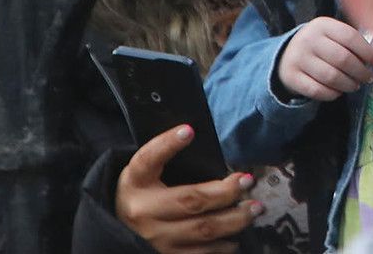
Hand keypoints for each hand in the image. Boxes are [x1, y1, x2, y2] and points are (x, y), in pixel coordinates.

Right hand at [114, 125, 256, 253]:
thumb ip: (167, 157)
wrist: (118, 230)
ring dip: (234, 219)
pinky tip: (235, 237)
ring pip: (202, 230)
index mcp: (136, 182)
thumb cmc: (142, 194)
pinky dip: (223, 246)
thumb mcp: (145, 173)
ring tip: (254, 208)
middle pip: (191, 201)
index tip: (189, 130)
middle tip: (248, 181)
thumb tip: (201, 138)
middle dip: (226, 192)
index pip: (148, 159)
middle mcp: (143, 212)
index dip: (167, 144)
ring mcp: (154, 240)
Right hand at [274, 17, 372, 101]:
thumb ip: (352, 42)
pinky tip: (339, 91)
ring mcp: (298, 58)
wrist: (286, 54)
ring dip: (348, 84)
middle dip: (360, 71)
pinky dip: (332, 94)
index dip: (368, 52)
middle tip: (368, 78)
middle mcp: (308, 39)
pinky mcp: (291, 77)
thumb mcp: (332, 34)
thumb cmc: (320, 44)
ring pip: (331, 77)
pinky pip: (317, 90)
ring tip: (355, 85)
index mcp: (322, 25)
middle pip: (342, 59)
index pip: (350, 37)